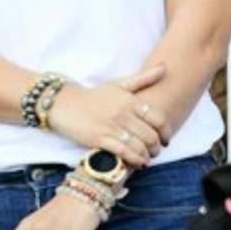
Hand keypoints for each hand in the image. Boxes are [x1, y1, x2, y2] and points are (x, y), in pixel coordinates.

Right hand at [46, 64, 172, 167]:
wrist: (63, 103)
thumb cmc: (94, 95)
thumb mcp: (118, 85)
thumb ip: (143, 78)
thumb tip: (164, 67)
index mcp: (129, 100)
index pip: (158, 119)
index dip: (167, 132)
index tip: (166, 139)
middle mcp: (122, 113)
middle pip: (151, 136)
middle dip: (157, 147)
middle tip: (156, 150)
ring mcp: (110, 127)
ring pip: (139, 147)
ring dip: (147, 156)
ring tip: (146, 158)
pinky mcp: (99, 139)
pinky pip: (123, 153)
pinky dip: (134, 160)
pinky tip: (137, 162)